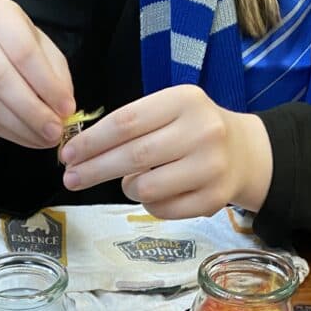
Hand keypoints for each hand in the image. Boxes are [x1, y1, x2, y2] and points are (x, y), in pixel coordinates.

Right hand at [0, 0, 75, 149]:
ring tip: (46, 138)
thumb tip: (63, 109)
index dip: (46, 83)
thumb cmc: (23, 47)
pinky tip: (30, 138)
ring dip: (22, 127)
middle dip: (32, 110)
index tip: (67, 108)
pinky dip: (10, 133)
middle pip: (0, 77)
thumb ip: (57, 76)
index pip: (22, 51)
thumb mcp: (45, 50)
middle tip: (55, 131)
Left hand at [60, 84, 272, 216]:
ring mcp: (210, 167)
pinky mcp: (213, 199)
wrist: (244, 152)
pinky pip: (161, 209)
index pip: (126, 122)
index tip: (67, 155)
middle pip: (132, 156)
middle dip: (94, 170)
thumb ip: (131, 126)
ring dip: (127, 188)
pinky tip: (156, 193)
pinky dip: (149, 204)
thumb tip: (80, 152)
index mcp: (185, 100)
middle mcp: (202, 131)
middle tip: (70, 179)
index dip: (92, 141)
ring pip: (145, 188)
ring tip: (131, 182)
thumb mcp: (168, 111)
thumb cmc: (192, 130)